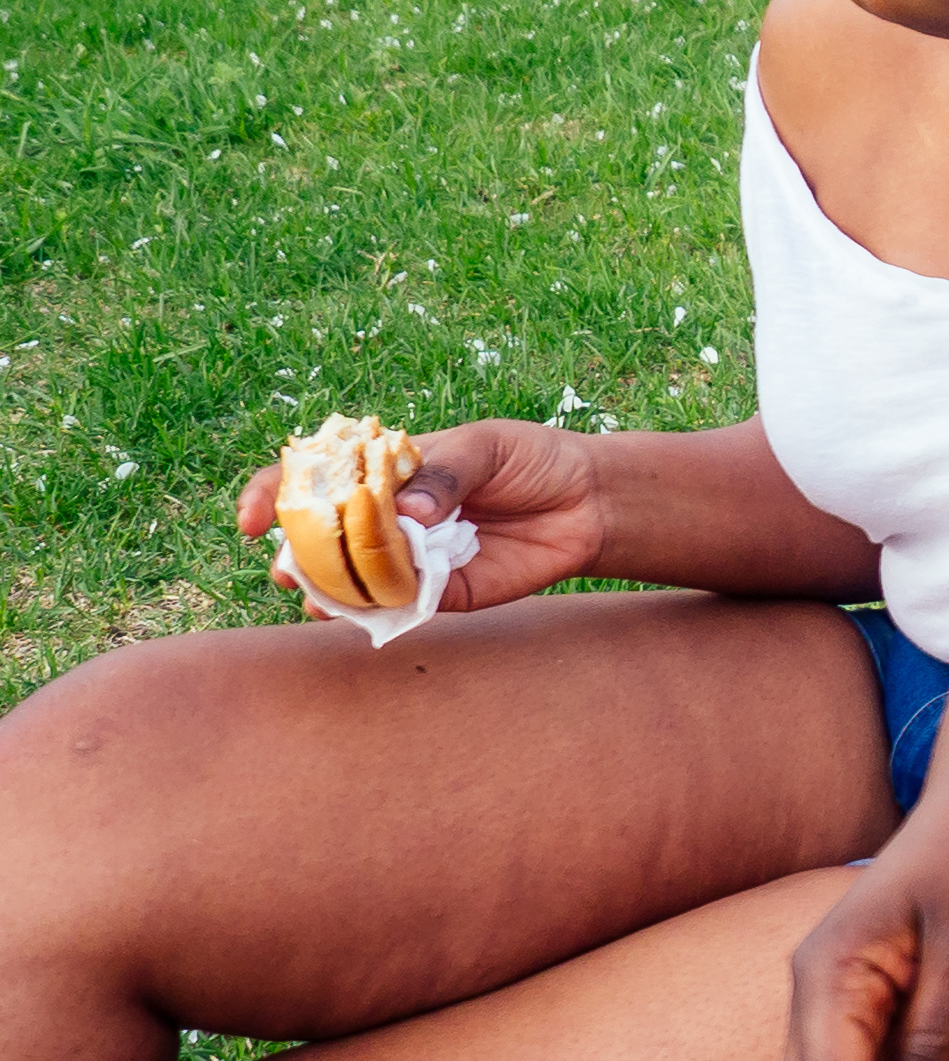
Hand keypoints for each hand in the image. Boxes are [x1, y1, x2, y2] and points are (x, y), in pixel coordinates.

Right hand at [236, 419, 607, 612]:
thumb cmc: (531, 461)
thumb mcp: (487, 448)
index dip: (271, 496)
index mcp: (384, 472)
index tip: (250, 518)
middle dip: (294, 556)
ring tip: (321, 598)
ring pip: (351, 581)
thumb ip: (445, 473)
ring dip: (329, 592)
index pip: (314, 480)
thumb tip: (406, 512)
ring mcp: (409, 558)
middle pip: (320, 539)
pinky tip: (367, 613)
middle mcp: (386, 519)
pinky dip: (379, 612)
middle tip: (288, 568)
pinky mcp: (441, 594)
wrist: (587, 501)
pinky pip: (399, 608)